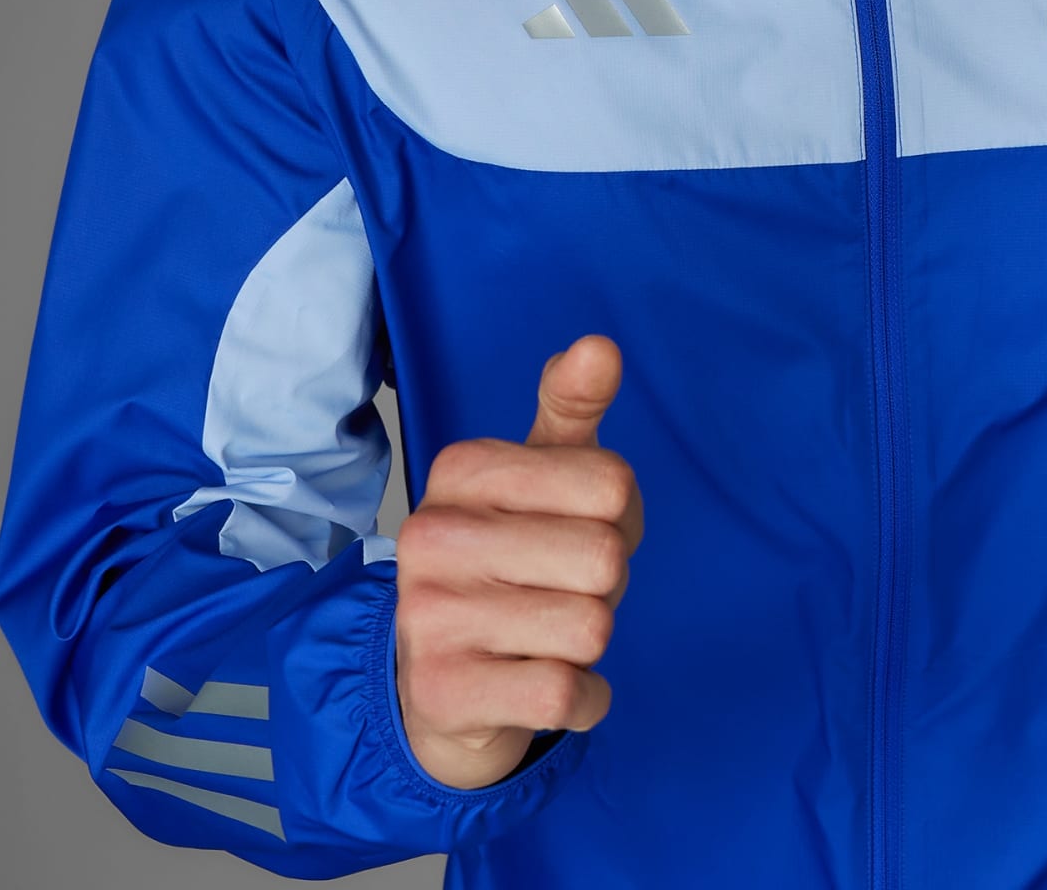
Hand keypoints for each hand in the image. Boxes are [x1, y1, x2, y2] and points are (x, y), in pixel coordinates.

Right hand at [393, 333, 642, 789]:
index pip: (612, 483)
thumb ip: (573, 405)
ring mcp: (430, 617)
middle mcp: (433, 536)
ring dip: (591, 642)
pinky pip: (567, 693)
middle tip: (558, 590)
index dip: (616, 518)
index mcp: (461, 469)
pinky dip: (582, 699)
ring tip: (543, 634)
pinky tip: (543, 683)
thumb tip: (600, 347)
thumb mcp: (543, 472)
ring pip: (591, 628)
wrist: (442, 683)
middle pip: (605, 558)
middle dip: (604, 585)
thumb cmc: (512, 557)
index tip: (569, 529)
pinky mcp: (445, 693)